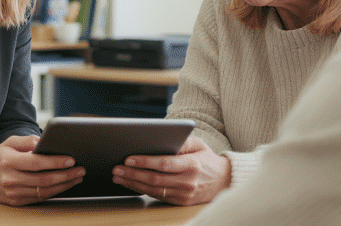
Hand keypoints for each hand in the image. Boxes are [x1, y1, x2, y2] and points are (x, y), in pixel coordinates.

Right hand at [0, 135, 84, 205]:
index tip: (71, 160)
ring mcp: (13, 193)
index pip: (36, 163)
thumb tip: (44, 141)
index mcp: (9, 161)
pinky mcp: (16, 202)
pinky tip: (64, 185)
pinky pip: (39, 198)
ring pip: (43, 191)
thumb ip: (27, 140)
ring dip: (64, 185)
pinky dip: (54, 192)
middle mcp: (10, 179)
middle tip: (80, 169)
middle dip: (66, 175)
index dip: (55, 162)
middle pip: (43, 180)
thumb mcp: (9, 142)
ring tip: (77, 178)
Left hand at [112, 135, 229, 205]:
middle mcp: (187, 182)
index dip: (145, 162)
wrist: (223, 181)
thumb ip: (182, 141)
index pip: (164, 164)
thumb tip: (162, 139)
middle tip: (116, 168)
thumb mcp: (198, 145)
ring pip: (153, 190)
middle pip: (155, 179)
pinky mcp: (180, 202)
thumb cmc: (207, 159)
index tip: (128, 158)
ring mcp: (184, 194)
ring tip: (118, 177)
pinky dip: (141, 190)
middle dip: (133, 174)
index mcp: (192, 165)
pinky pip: (157, 196)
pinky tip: (130, 183)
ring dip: (133, 183)